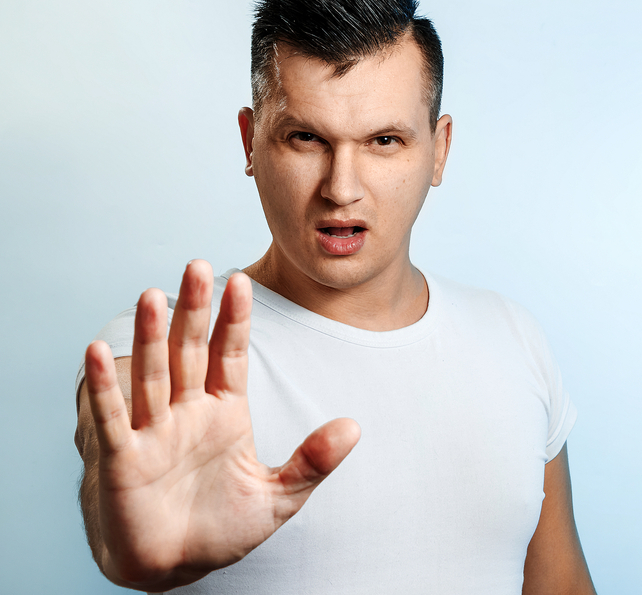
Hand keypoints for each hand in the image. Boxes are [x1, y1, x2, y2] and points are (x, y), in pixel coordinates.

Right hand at [82, 260, 359, 589]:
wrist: (176, 567)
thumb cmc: (222, 528)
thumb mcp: (280, 497)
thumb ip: (313, 461)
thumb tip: (355, 426)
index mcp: (224, 412)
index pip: (230, 355)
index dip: (235, 320)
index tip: (242, 280)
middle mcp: (186, 412)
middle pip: (189, 351)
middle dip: (194, 310)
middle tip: (198, 264)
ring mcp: (152, 432)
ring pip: (152, 374)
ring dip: (151, 336)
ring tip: (153, 294)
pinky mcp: (122, 460)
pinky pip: (111, 418)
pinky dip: (104, 387)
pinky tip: (98, 351)